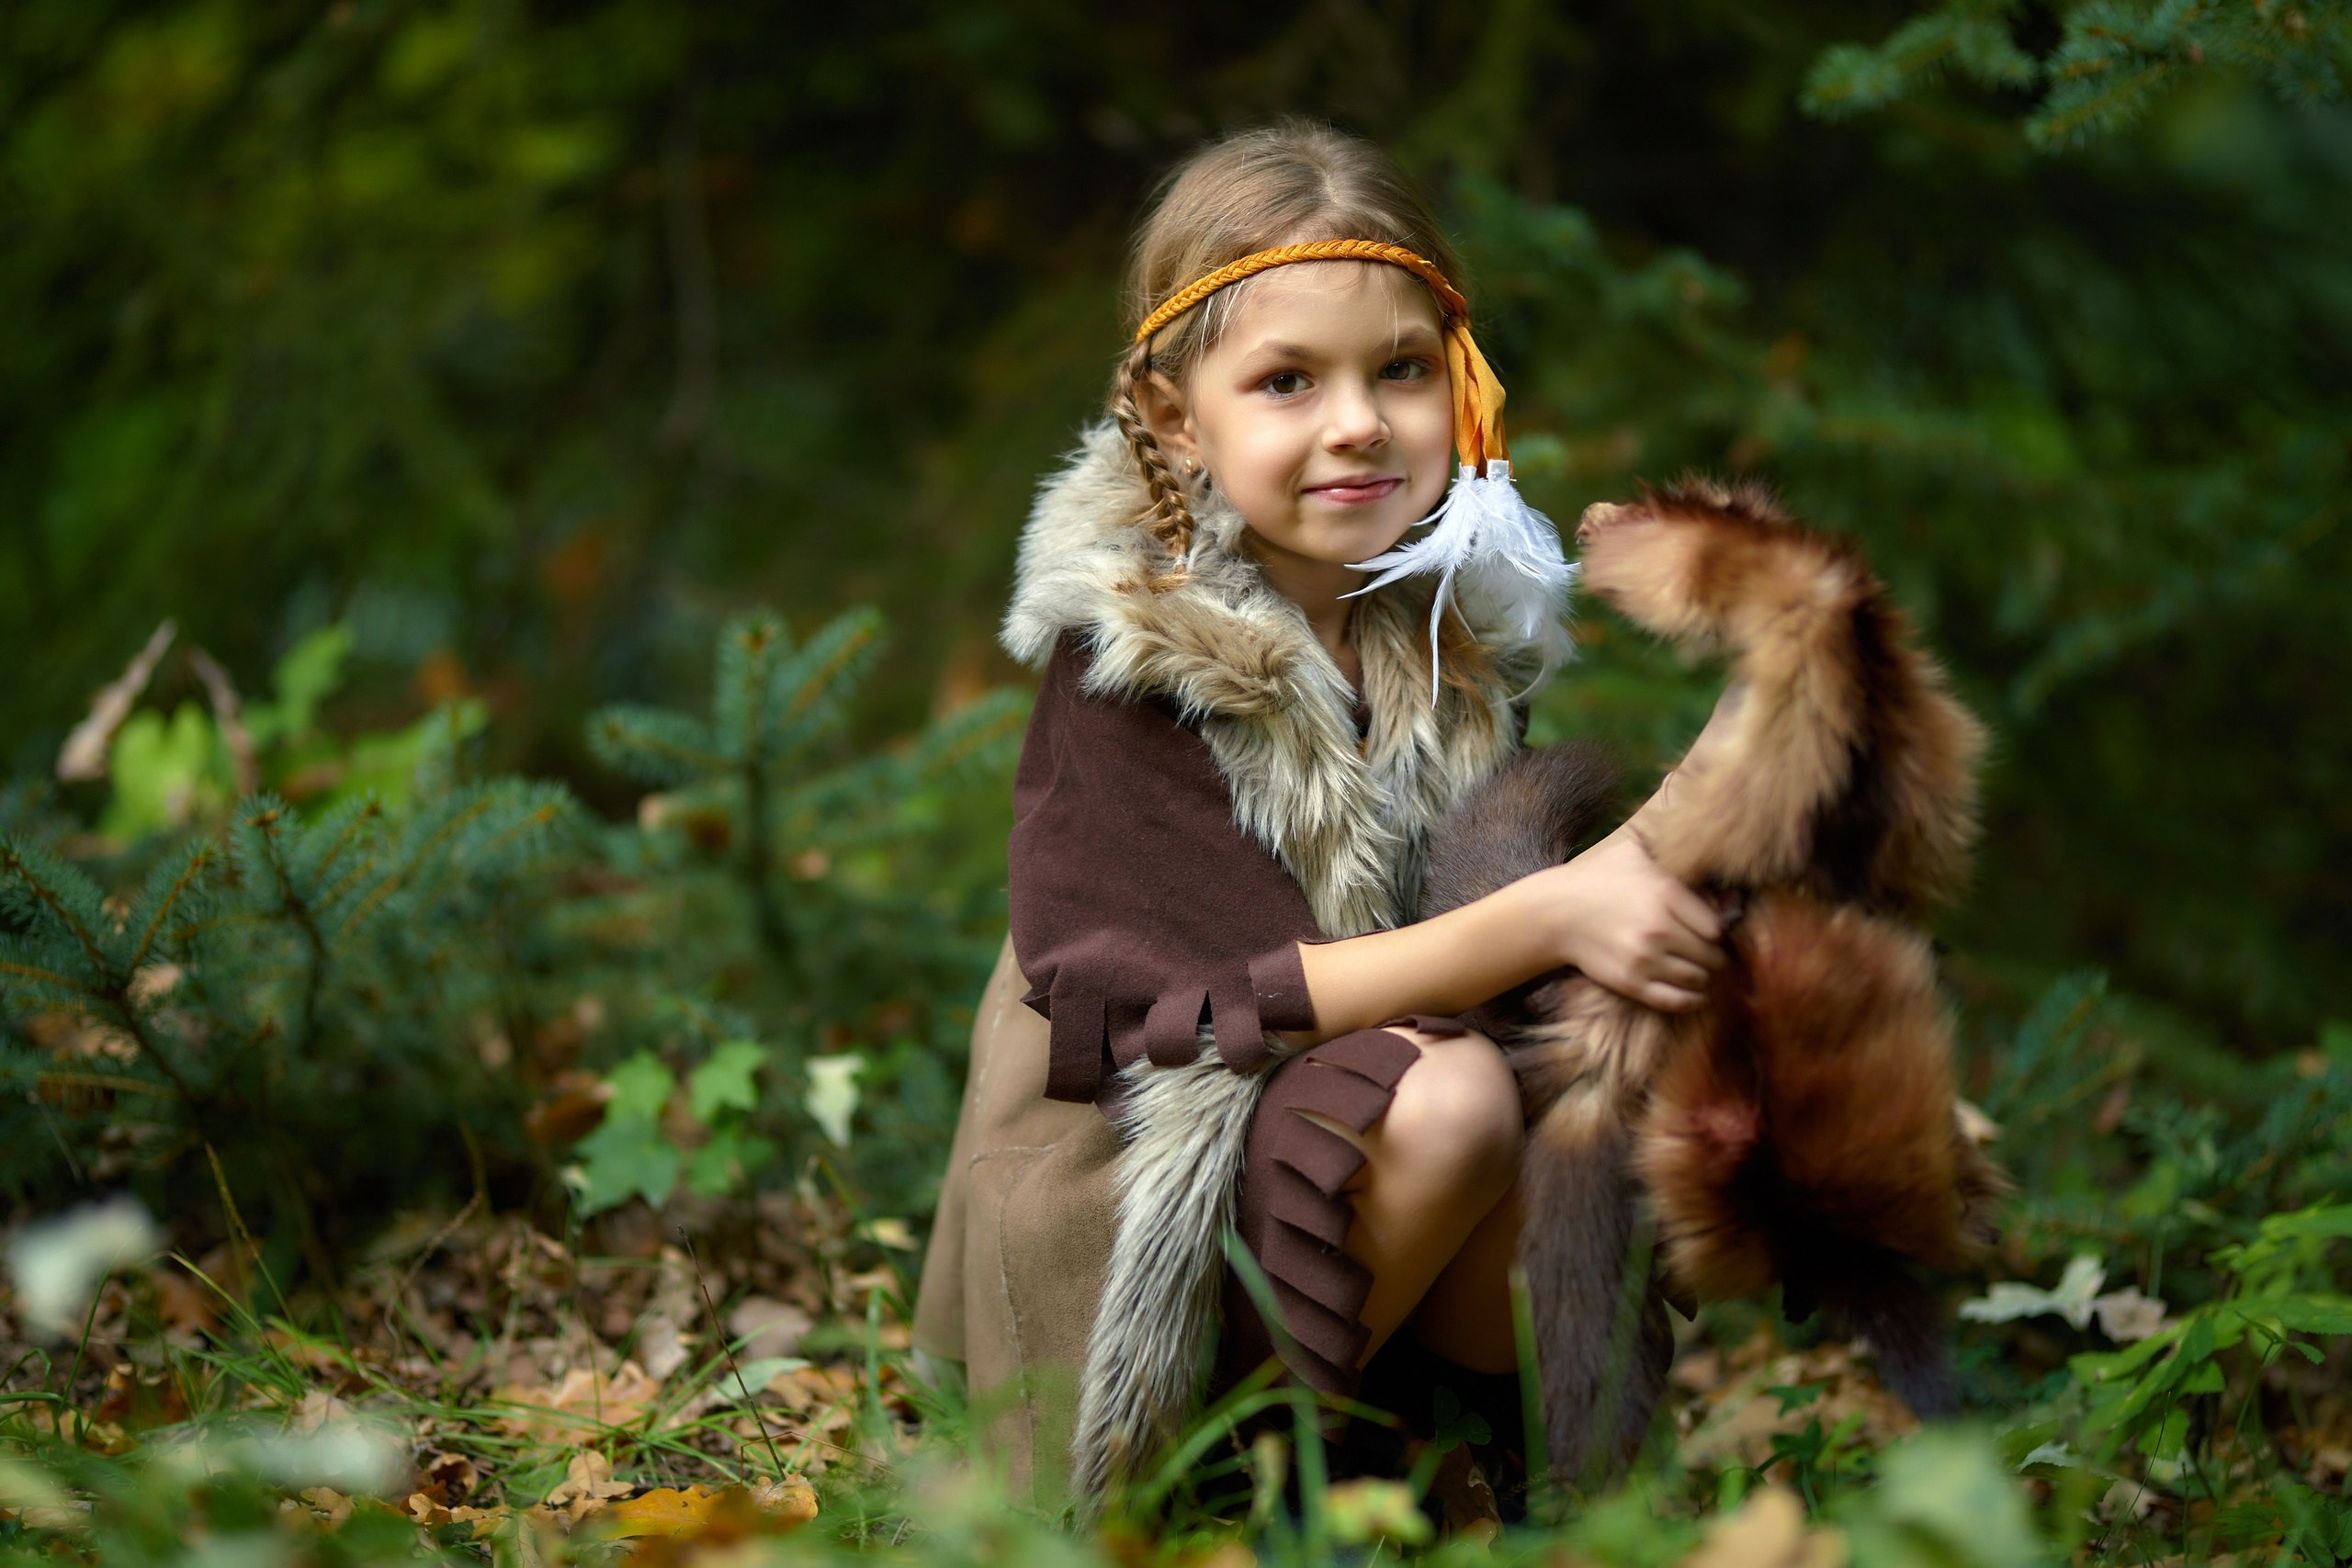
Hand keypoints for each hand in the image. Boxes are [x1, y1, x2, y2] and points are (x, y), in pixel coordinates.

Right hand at [1521, 824, 1723, 1011]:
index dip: (1720, 931)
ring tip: (1701, 970)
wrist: (1554, 913)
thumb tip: (1708, 848)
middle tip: (1711, 953)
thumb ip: (1670, 851)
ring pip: (1698, 979)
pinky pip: (1676, 1000)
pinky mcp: (1630, 983)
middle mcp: (1658, 929)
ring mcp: (1644, 959)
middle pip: (1712, 956)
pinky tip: (1696, 993)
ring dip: (1705, 977)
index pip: (1717, 927)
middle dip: (1715, 956)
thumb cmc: (1597, 879)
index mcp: (1665, 894)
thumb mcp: (1633, 851)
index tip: (1713, 931)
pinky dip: (1693, 1000)